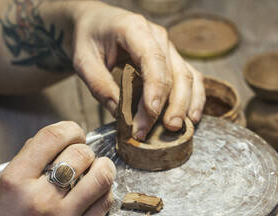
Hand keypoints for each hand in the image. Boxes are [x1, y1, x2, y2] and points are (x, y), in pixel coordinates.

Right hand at [0, 121, 114, 215]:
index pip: (52, 136)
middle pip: (81, 154)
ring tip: (97, 170)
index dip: (71, 129)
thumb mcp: (1, 189)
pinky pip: (104, 203)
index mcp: (14, 179)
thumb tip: (58, 140)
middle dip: (86, 150)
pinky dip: (105, 192)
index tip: (75, 134)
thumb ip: (28, 163)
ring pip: (101, 177)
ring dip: (104, 168)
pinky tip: (96, 193)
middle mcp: (39, 196)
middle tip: (84, 157)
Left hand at [65, 2, 205, 139]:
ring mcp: (169, 48)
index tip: (151, 112)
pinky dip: (194, 99)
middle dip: (168, 105)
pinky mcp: (174, 60)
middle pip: (173, 73)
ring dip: (184, 105)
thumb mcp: (83, 61)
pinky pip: (192, 78)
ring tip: (175, 128)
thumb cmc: (89, 39)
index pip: (152, 59)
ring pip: (187, 77)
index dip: (155, 88)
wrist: (96, 24)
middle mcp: (158, 37)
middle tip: (160, 129)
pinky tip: (191, 118)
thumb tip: (121, 115)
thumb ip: (100, 86)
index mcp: (134, 29)